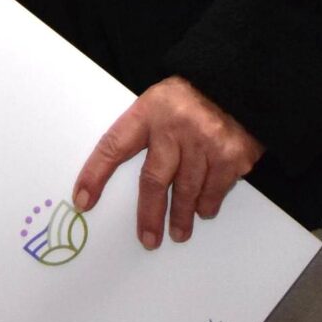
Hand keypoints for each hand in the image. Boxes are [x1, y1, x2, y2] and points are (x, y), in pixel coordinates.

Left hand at [73, 76, 262, 249]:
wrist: (238, 82)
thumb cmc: (192, 97)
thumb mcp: (159, 102)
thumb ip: (145, 133)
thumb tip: (132, 181)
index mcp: (150, 110)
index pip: (114, 145)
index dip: (96, 174)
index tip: (83, 199)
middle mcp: (176, 127)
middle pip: (154, 181)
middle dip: (149, 215)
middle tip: (148, 239)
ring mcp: (206, 142)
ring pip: (186, 192)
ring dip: (181, 217)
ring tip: (179, 232)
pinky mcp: (233, 155)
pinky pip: (214, 191)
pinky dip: (207, 203)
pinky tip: (203, 208)